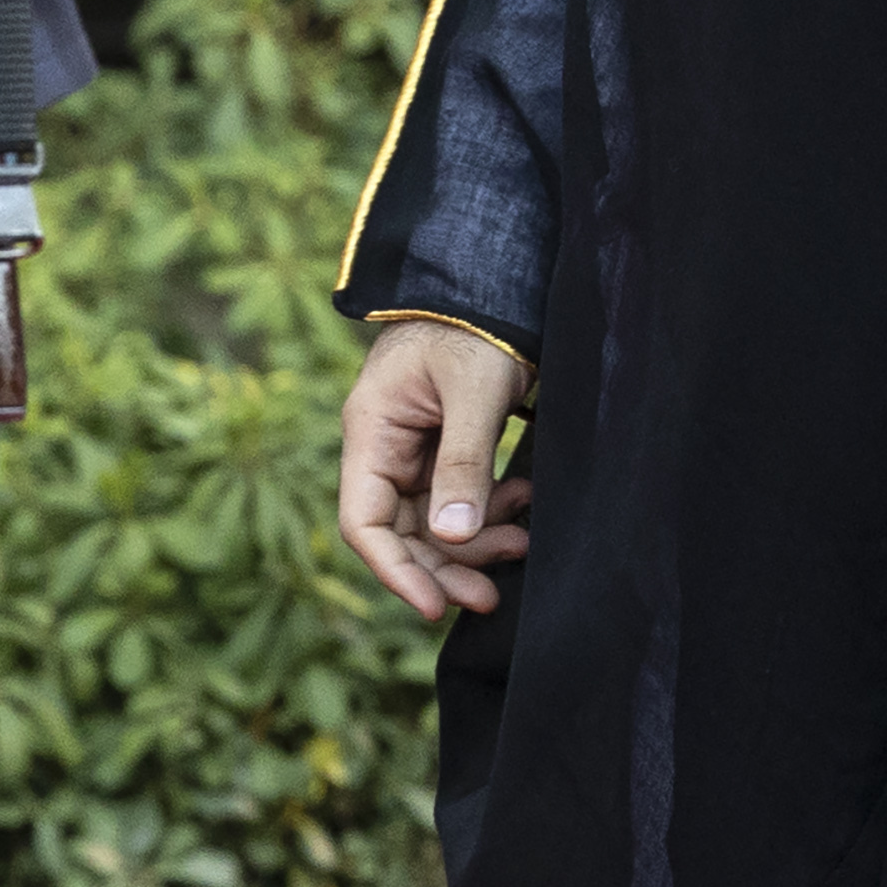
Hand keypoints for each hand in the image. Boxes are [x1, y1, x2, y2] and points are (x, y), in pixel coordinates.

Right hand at [334, 316, 535, 619]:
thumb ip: (464, 462)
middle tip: (490, 596)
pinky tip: (522, 501)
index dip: (395, 570)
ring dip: (475, 541)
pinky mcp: (446, 444)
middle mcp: (385, 444)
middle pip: (400, 532)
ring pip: (433, 522)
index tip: (433, 606)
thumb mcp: (473, 391)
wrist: (495, 280)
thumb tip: (451, 537)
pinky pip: (458, 497)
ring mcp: (415, 447)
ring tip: (522, 540)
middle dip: (445, 567)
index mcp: (371, 430)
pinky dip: (488, 510)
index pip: (364, 521)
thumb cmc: (476, 326)